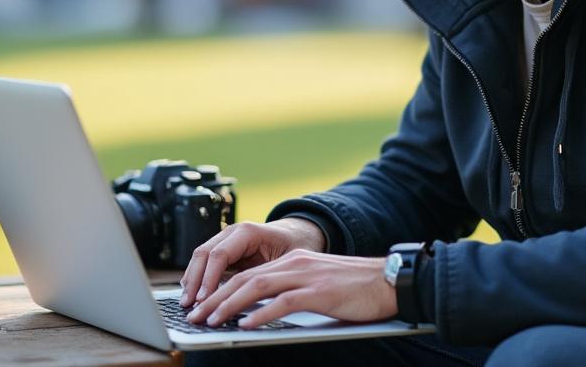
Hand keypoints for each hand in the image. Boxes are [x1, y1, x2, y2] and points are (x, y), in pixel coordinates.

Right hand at [179, 218, 324, 305]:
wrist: (298, 233)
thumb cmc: (297, 246)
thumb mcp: (290, 260)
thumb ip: (271, 275)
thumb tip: (254, 297)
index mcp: (248, 232)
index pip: (220, 254)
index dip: (209, 278)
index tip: (204, 299)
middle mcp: (232, 232)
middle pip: (203, 254)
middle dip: (194, 281)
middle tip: (189, 305)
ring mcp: (225, 239)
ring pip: (200, 258)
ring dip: (191, 281)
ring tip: (186, 304)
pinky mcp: (224, 250)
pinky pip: (205, 263)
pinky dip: (197, 279)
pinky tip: (194, 296)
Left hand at [186, 250, 396, 328]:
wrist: (391, 281)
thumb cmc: (357, 289)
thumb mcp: (317, 285)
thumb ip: (291, 293)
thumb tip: (263, 313)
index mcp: (292, 261)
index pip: (246, 274)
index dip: (220, 290)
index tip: (202, 306)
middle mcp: (294, 264)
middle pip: (244, 279)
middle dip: (215, 298)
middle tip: (195, 316)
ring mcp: (306, 276)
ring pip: (256, 287)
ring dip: (229, 305)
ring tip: (211, 321)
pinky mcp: (319, 292)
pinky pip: (283, 302)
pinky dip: (260, 314)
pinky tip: (245, 325)